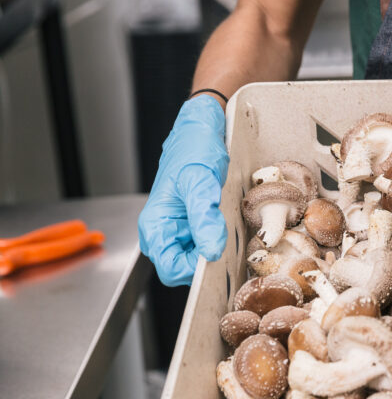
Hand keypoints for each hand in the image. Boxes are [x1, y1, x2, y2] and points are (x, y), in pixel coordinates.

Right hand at [138, 95, 228, 285]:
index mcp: (156, 225)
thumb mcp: (199, 180)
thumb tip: (210, 250)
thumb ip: (203, 217)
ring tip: (228, 224)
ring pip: (198, 256)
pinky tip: (229, 221)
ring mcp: (180, 227)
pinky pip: (207, 241)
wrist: (202, 129)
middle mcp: (165, 231)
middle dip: (208, 259)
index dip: (194, 269)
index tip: (218, 253)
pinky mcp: (195, 221)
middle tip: (227, 237)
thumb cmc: (193, 148)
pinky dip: (220, 237)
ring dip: (216, 247)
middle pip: (185, 267)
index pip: (171, 269)